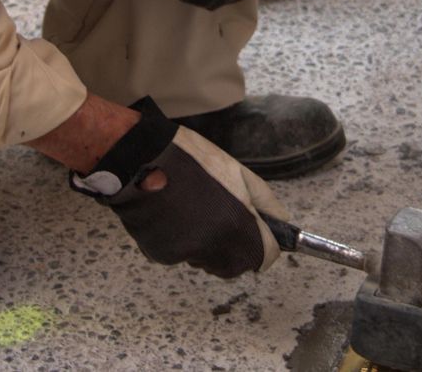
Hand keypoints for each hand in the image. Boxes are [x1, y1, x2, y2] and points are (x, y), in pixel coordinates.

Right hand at [71, 99, 285, 277]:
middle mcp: (211, 249)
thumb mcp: (238, 172)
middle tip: (225, 214)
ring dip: (209, 243)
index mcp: (237, 228)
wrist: (139, 157)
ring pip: (207, 260)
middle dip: (238, 246)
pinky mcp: (158, 255)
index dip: (266, 243)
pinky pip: (180, 255)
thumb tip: (283, 223)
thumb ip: (266, 203)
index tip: (259, 230)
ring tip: (194, 208)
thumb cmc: (191, 158)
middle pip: (237, 265)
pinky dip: (181, 241)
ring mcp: (183, 255)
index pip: (267, 258)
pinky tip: (173, 213)